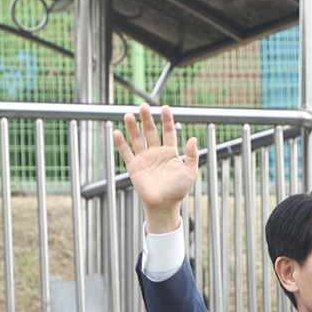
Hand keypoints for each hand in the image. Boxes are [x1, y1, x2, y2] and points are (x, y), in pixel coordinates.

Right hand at [112, 104, 199, 232]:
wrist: (164, 205)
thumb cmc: (178, 190)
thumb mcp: (190, 172)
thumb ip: (192, 156)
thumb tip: (193, 139)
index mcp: (170, 152)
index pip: (168, 131)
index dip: (167, 120)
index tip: (165, 108)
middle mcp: (156, 152)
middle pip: (150, 131)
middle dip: (147, 119)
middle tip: (144, 106)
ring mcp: (144, 158)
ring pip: (137, 139)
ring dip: (133, 127)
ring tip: (128, 115)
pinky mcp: (134, 166)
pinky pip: (126, 152)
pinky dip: (121, 143)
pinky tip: (117, 132)